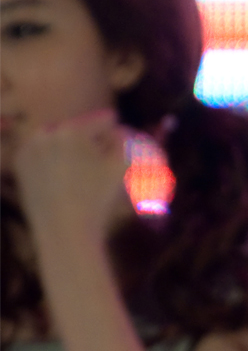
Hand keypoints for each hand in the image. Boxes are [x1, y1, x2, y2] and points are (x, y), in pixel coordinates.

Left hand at [11, 108, 129, 245]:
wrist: (64, 230)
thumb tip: (119, 129)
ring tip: (84, 163)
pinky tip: (65, 173)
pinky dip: (53, 157)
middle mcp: (46, 134)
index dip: (116, 128)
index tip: (122, 134)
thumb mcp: (122, 167)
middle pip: (77, 128)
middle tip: (101, 151)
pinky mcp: (20, 164)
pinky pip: (42, 152)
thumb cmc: (98, 199)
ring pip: (58, 138)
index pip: (102, 120)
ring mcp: (30, 148)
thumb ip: (124, 141)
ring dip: (71, 145)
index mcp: (73, 131)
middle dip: (90, 137)